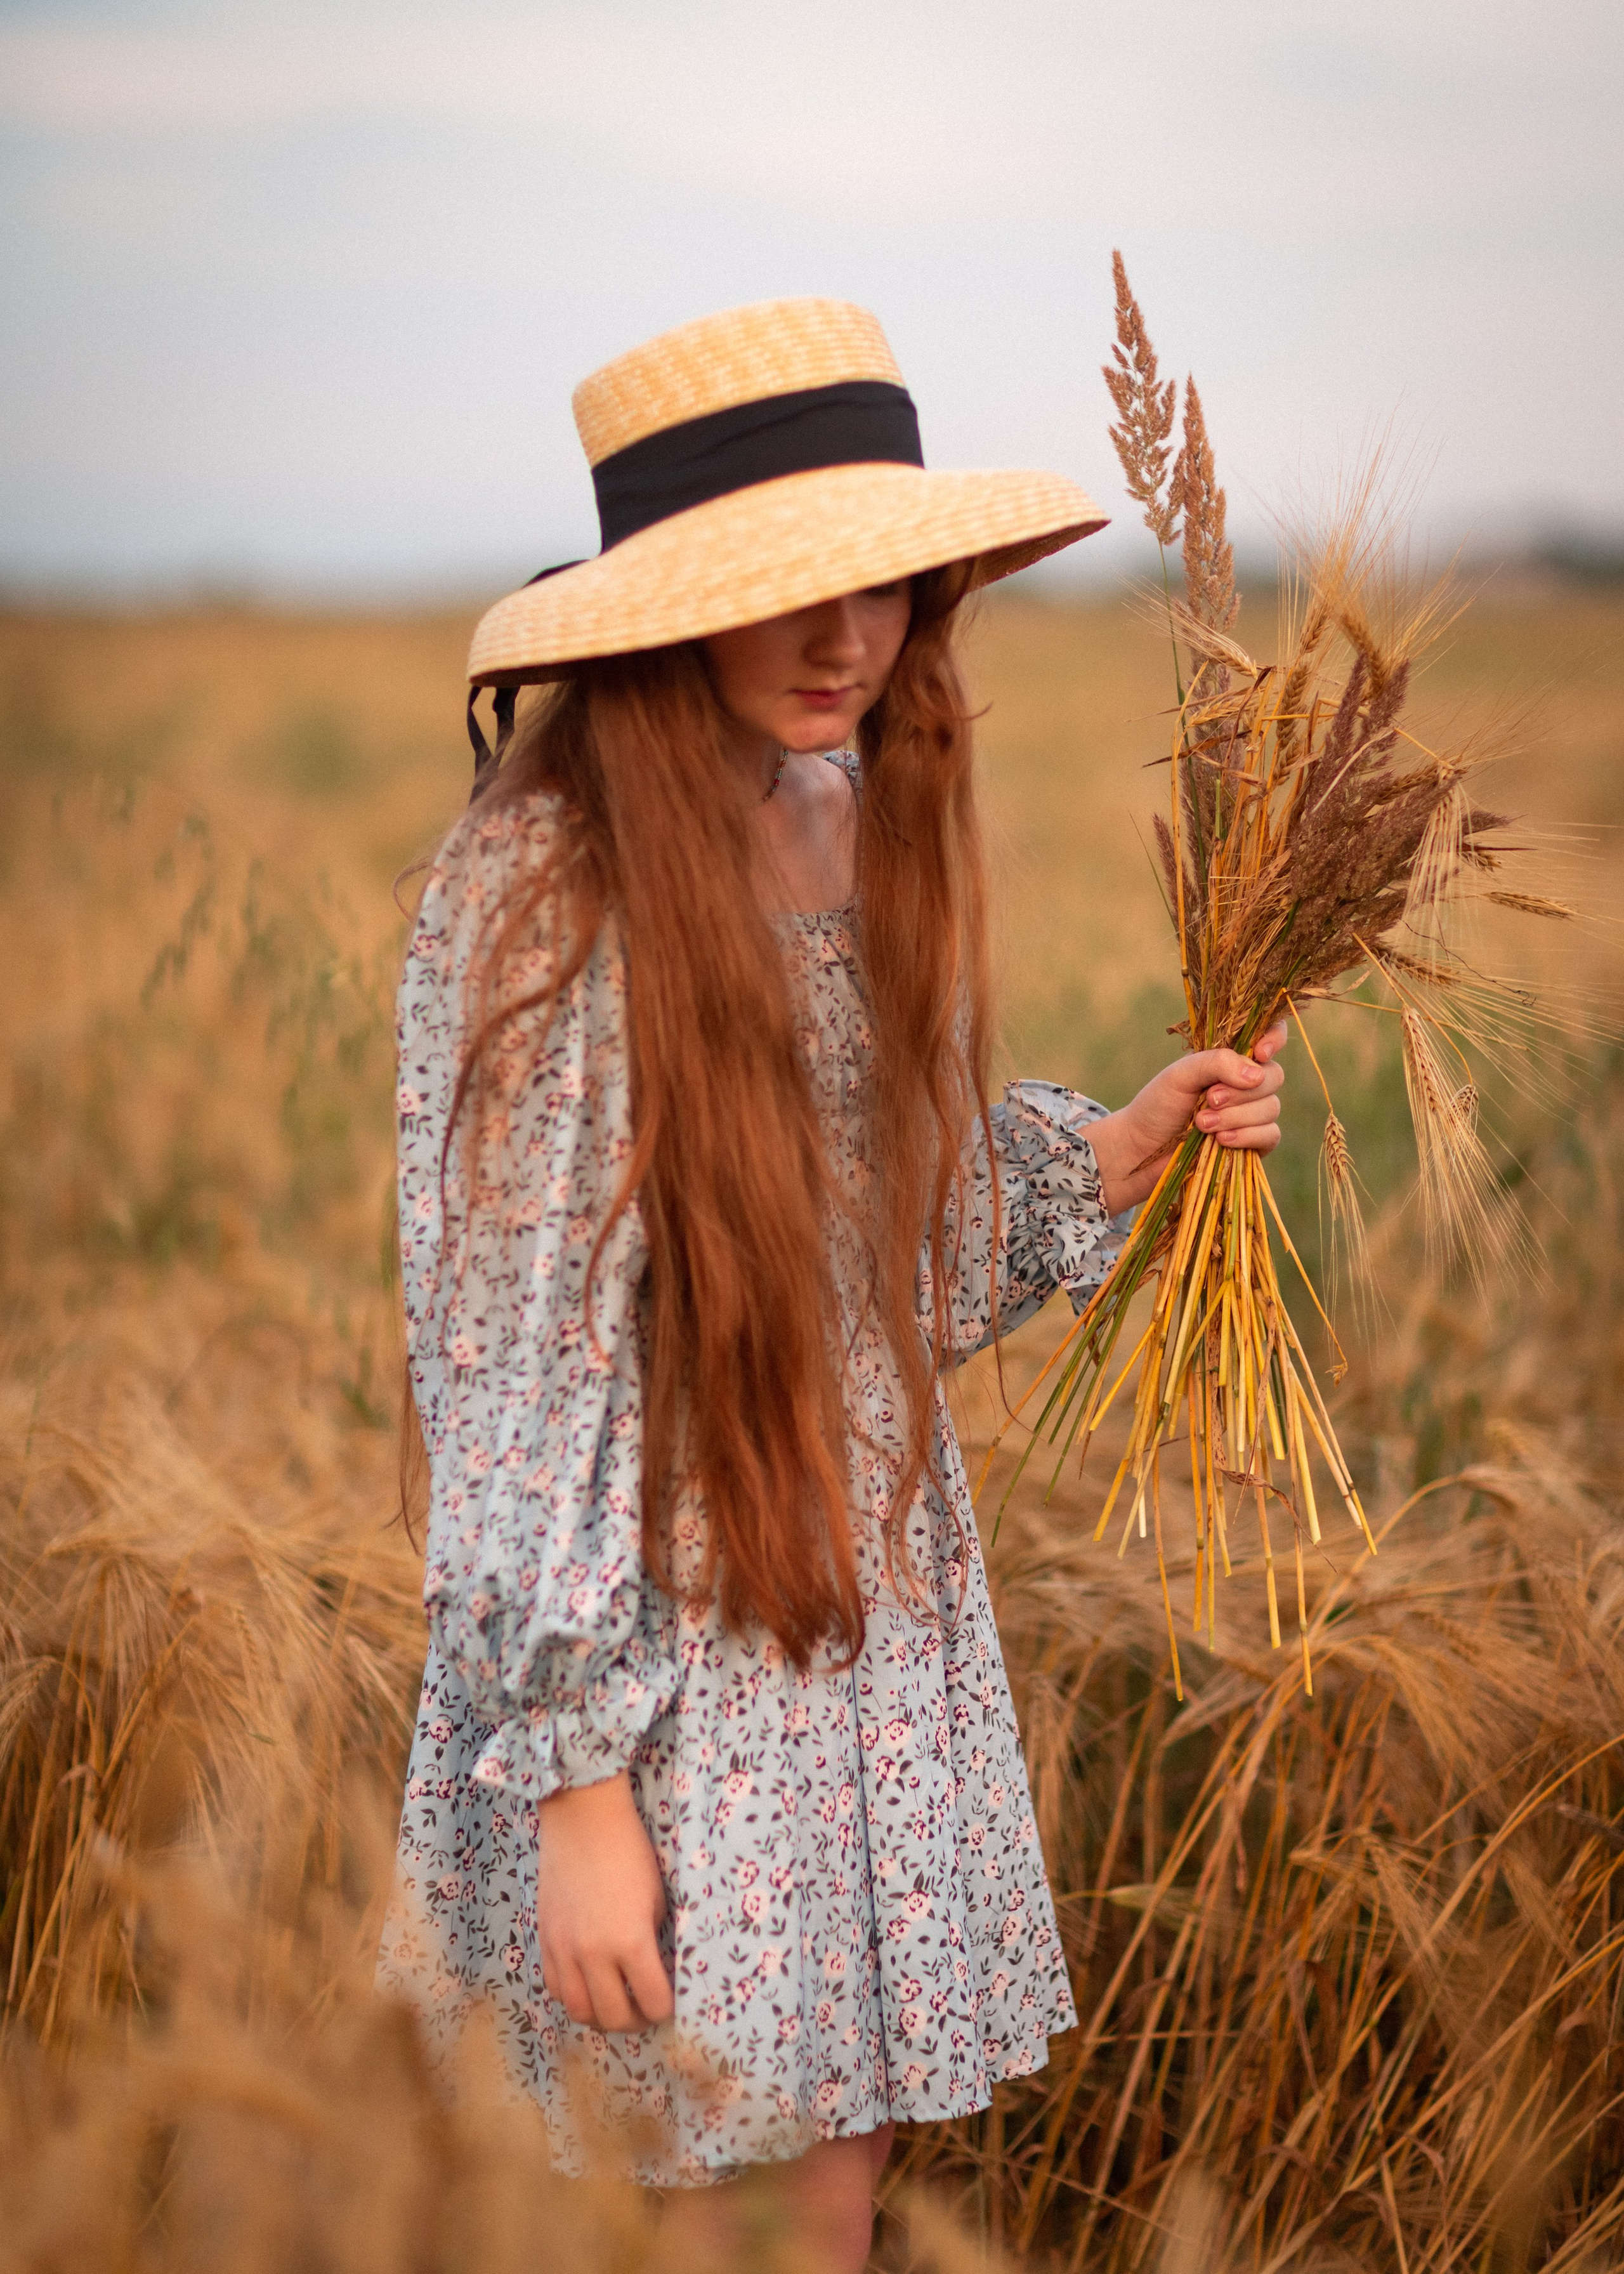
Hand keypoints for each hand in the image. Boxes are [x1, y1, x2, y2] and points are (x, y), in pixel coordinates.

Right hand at [535, 1770, 673, 2031]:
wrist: (583, 1819)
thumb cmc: (631, 1852)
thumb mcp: (658, 1899)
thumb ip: (654, 1942)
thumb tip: (658, 1974)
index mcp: (631, 1942)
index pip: (653, 2002)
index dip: (666, 2009)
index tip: (670, 2002)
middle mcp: (593, 1954)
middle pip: (613, 2018)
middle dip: (635, 2020)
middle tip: (645, 2010)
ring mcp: (564, 1949)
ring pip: (578, 2011)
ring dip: (600, 2016)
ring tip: (615, 2004)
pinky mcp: (545, 1939)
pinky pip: (555, 1987)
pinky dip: (573, 1995)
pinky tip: (588, 1984)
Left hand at [1087, 1020, 1287, 1216]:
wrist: (1142, 1150)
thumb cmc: (1158, 1105)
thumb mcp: (1181, 1075)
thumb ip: (1216, 1063)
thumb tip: (1256, 1074)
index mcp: (1231, 1058)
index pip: (1270, 1035)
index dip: (1274, 1038)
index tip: (1260, 1052)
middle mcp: (1246, 1083)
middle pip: (1274, 1076)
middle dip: (1241, 1091)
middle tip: (1209, 1100)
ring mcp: (1252, 1114)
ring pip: (1271, 1108)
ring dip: (1236, 1117)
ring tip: (1202, 1124)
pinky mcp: (1253, 1144)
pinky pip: (1270, 1135)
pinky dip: (1247, 1137)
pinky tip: (1220, 1141)